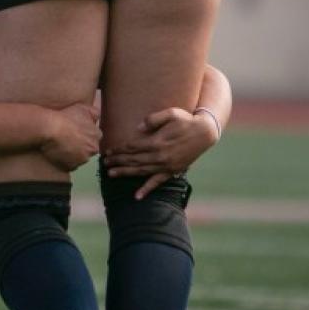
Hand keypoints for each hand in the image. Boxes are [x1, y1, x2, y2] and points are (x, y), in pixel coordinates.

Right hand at [41, 102, 100, 171]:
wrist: (50, 129)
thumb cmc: (66, 117)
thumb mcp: (83, 108)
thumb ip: (94, 113)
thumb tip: (97, 118)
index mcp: (96, 136)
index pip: (94, 138)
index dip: (84, 135)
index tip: (76, 133)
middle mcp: (93, 149)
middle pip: (88, 149)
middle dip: (81, 146)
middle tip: (69, 140)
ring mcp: (82, 160)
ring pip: (79, 158)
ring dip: (74, 155)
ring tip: (62, 147)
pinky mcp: (71, 167)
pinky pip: (69, 165)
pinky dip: (65, 161)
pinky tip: (58, 154)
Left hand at [102, 107, 221, 197]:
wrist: (205, 133)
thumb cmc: (186, 120)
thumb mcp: (171, 113)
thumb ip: (153, 119)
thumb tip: (138, 128)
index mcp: (156, 142)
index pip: (132, 147)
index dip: (119, 149)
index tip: (108, 151)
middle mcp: (159, 156)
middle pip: (133, 160)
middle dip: (117, 161)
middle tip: (104, 163)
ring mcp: (166, 165)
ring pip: (141, 171)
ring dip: (125, 173)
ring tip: (111, 174)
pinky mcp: (172, 171)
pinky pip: (157, 182)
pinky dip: (147, 189)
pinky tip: (137, 196)